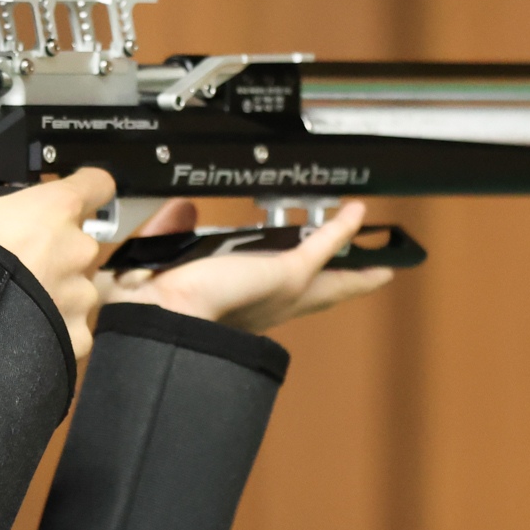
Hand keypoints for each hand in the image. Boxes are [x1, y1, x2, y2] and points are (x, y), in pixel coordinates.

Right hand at [0, 169, 116, 359]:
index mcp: (54, 209)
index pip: (97, 183)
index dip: (87, 187)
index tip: (76, 193)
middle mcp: (78, 249)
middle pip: (77, 243)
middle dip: (52, 253)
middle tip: (15, 263)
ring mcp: (81, 296)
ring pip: (75, 289)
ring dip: (52, 294)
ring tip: (13, 302)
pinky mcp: (77, 336)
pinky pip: (69, 330)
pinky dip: (50, 331)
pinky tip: (21, 330)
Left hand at [101, 199, 395, 333]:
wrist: (160, 320)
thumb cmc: (148, 308)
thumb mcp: (156, 261)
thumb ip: (168, 231)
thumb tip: (183, 209)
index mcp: (229, 310)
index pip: (262, 296)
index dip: (279, 284)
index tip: (291, 277)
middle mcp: (261, 307)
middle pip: (313, 298)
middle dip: (340, 289)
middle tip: (365, 280)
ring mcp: (280, 293)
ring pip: (329, 283)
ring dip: (355, 272)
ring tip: (382, 266)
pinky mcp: (289, 276)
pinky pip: (323, 247)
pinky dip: (341, 229)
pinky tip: (356, 213)